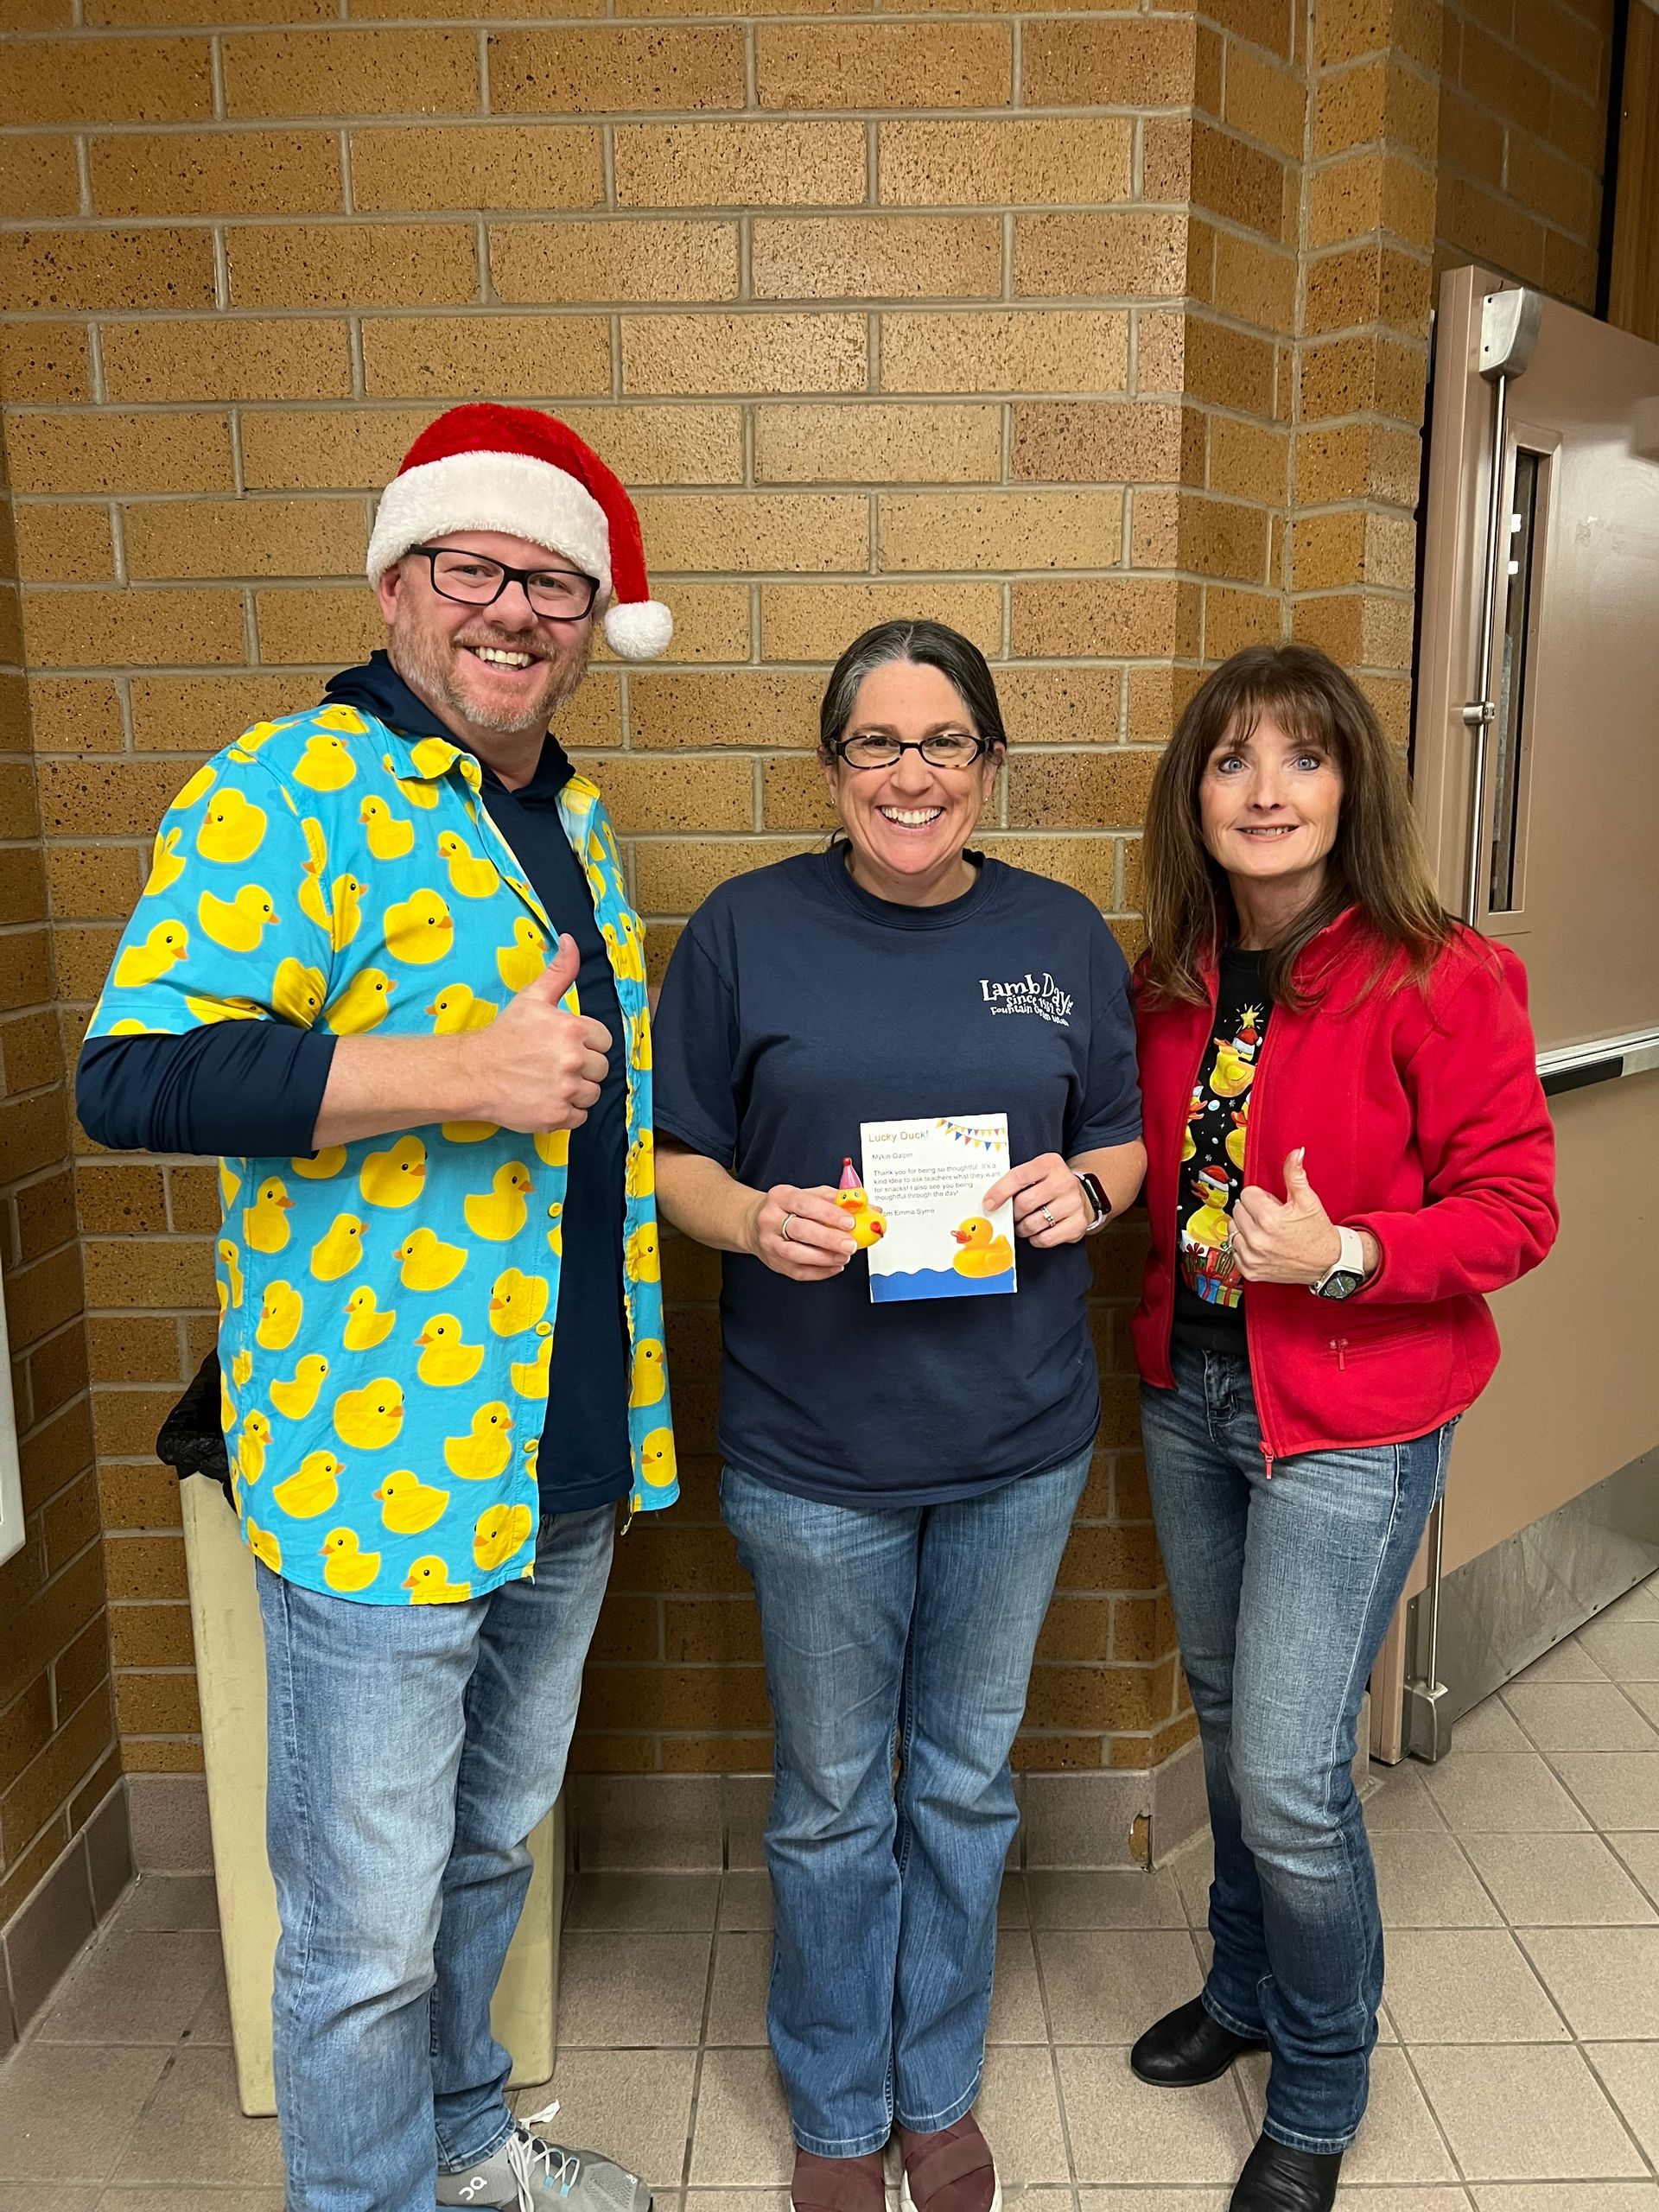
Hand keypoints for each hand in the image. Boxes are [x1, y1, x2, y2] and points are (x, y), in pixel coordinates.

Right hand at [467, 933, 611, 1133]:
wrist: (473, 1073)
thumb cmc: (504, 1035)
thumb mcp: (533, 998)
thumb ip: (559, 971)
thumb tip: (570, 941)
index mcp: (573, 1030)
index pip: (604, 1041)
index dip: (586, 1043)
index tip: (563, 1046)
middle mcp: (573, 1061)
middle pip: (601, 1069)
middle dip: (582, 1067)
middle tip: (554, 1064)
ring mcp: (566, 1091)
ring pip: (592, 1093)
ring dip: (576, 1090)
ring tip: (550, 1082)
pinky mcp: (557, 1116)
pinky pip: (580, 1116)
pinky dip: (566, 1111)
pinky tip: (546, 1098)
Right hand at [746, 1183, 856, 1281]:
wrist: (754, 1223)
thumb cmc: (786, 1208)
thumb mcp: (807, 1194)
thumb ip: (836, 1199)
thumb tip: (867, 1208)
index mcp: (781, 1197)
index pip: (806, 1204)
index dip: (829, 1214)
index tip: (849, 1221)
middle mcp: (771, 1219)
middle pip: (801, 1230)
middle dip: (830, 1239)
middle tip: (851, 1244)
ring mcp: (770, 1243)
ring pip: (798, 1254)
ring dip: (825, 1258)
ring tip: (844, 1256)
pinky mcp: (774, 1263)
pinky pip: (798, 1272)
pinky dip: (820, 1272)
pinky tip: (834, 1266)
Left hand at [982, 1152, 1090, 1247]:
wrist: (1082, 1195)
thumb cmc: (1049, 1186)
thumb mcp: (1036, 1173)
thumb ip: (1016, 1181)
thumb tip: (989, 1201)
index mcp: (1050, 1164)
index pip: (1018, 1177)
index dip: (1000, 1192)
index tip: (988, 1204)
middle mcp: (1065, 1181)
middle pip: (1024, 1203)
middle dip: (1013, 1214)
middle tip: (1012, 1215)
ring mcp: (1074, 1203)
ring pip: (1033, 1223)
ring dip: (1022, 1228)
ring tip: (1023, 1224)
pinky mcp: (1078, 1223)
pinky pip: (1046, 1238)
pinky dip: (1035, 1239)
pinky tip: (1037, 1232)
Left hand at [1232, 1149, 1342, 1284]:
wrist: (1328, 1263)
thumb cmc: (1318, 1232)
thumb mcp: (1308, 1200)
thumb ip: (1296, 1174)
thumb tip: (1296, 1153)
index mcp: (1269, 1219)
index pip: (1247, 1194)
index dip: (1261, 1197)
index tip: (1273, 1205)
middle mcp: (1257, 1239)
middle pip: (1238, 1210)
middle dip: (1253, 1211)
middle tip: (1272, 1218)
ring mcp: (1252, 1257)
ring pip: (1233, 1229)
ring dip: (1246, 1228)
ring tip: (1266, 1231)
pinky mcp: (1250, 1271)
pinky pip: (1234, 1250)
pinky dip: (1245, 1246)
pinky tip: (1262, 1245)